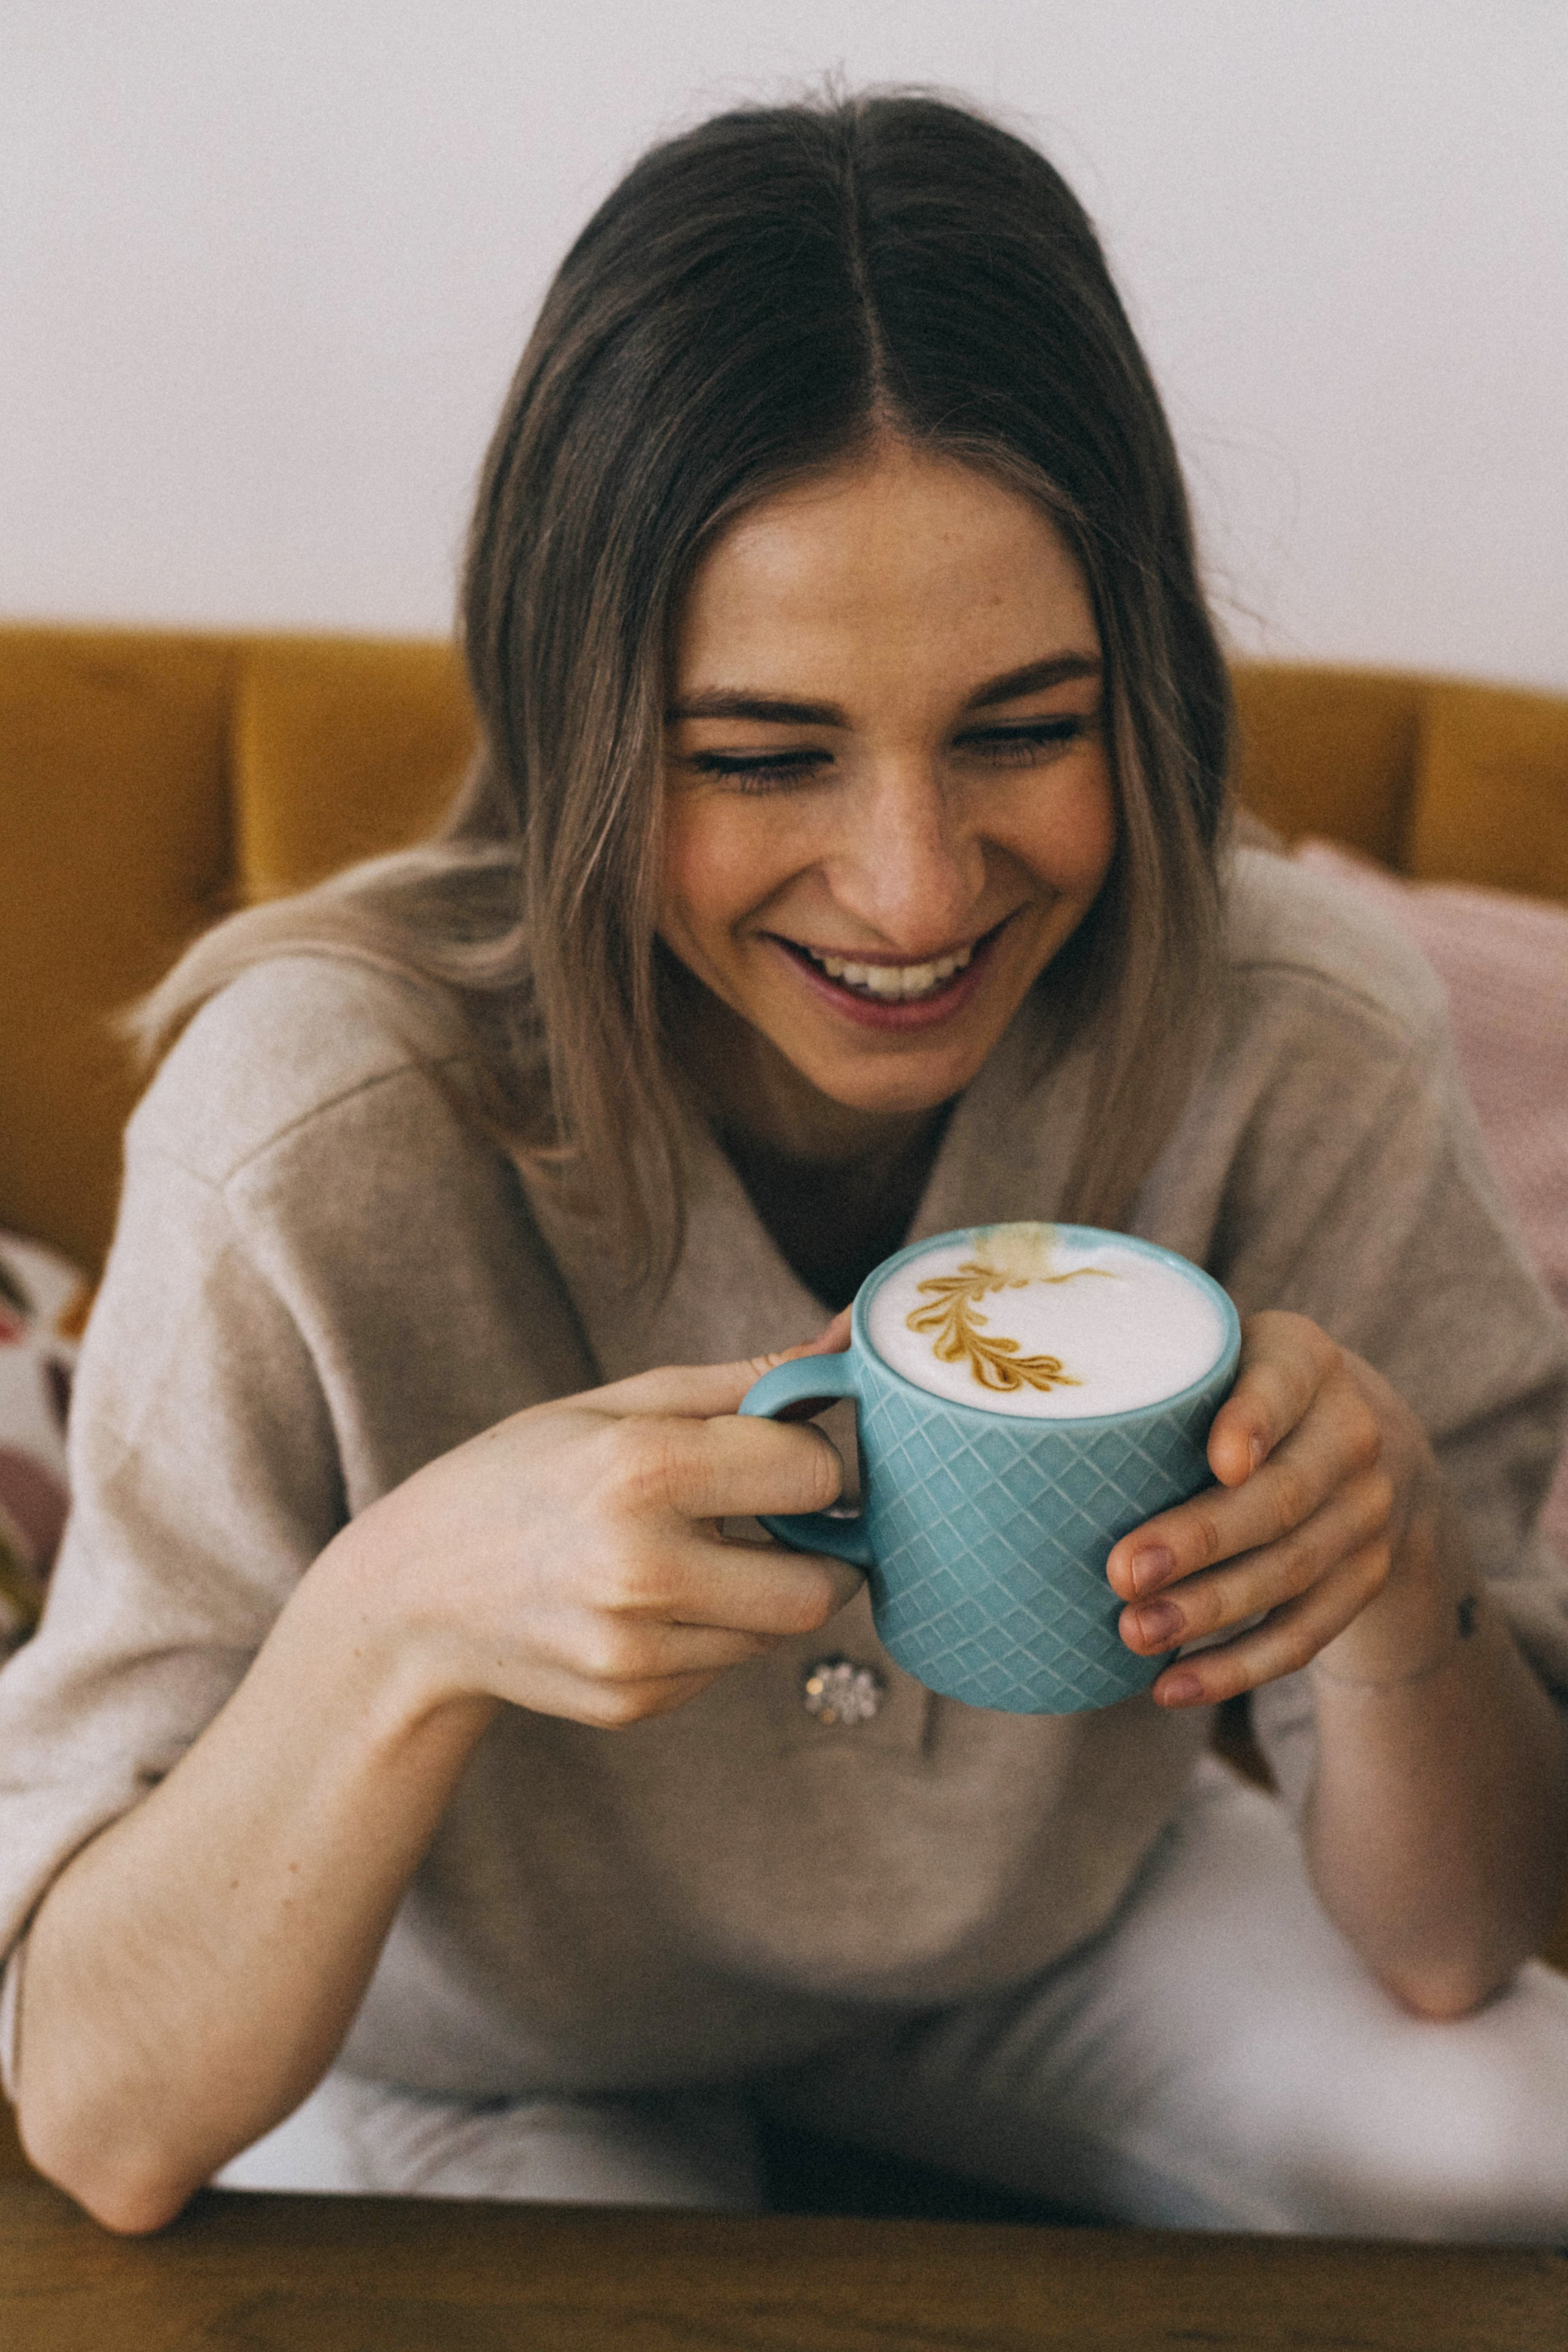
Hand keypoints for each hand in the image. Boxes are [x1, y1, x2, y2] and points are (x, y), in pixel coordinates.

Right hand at [331, 1327, 862, 1729]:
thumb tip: (846, 1339)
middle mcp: (641, 1568)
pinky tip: (651, 1601)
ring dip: (765, 1590)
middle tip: (784, 1520)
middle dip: (824, 1549)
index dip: (812, 1460)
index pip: (813, 1474)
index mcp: (640, 1469)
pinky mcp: (633, 1702)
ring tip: (695, 1552)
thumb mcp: (612, 1405)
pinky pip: (725, 1666)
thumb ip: (740, 1381)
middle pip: (821, 1585)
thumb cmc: (518, 1477)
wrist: (410, 1599)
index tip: (785, 1454)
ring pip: (778, 1631)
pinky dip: (713, 1631)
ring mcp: (636, 1650)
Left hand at [1106, 1310, 1451, 1707]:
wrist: (1358, 1444)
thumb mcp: (1216, 1355)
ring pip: (1291, 1571)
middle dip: (1202, 1540)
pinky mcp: (1361, 1580)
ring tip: (1133, 1632)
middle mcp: (1350, 1436)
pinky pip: (1305, 1634)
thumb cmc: (1239, 1390)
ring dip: (1210, 1610)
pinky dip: (1238, 1667)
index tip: (1220, 1461)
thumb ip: (1150, 1366)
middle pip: (1282, 1496)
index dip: (1255, 1421)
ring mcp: (1364, 1514)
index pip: (1285, 1384)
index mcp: (1305, 1362)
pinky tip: (1172, 1687)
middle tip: (1122, 1572)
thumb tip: (1030, 1402)